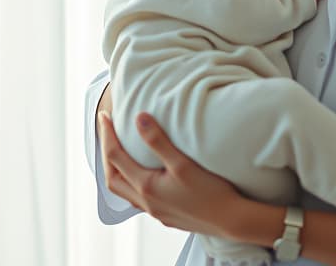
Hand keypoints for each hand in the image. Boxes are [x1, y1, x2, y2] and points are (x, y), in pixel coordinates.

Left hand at [98, 110, 247, 237]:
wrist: (231, 220)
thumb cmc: (210, 192)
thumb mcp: (183, 163)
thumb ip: (158, 141)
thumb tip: (139, 118)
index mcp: (146, 187)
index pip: (115, 157)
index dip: (107, 135)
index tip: (104, 115)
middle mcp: (146, 202)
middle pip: (112, 178)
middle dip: (106, 154)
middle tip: (107, 133)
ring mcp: (156, 212)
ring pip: (125, 192)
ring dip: (118, 171)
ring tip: (120, 153)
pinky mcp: (167, 217)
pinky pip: (138, 200)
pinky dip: (133, 184)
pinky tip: (145, 177)